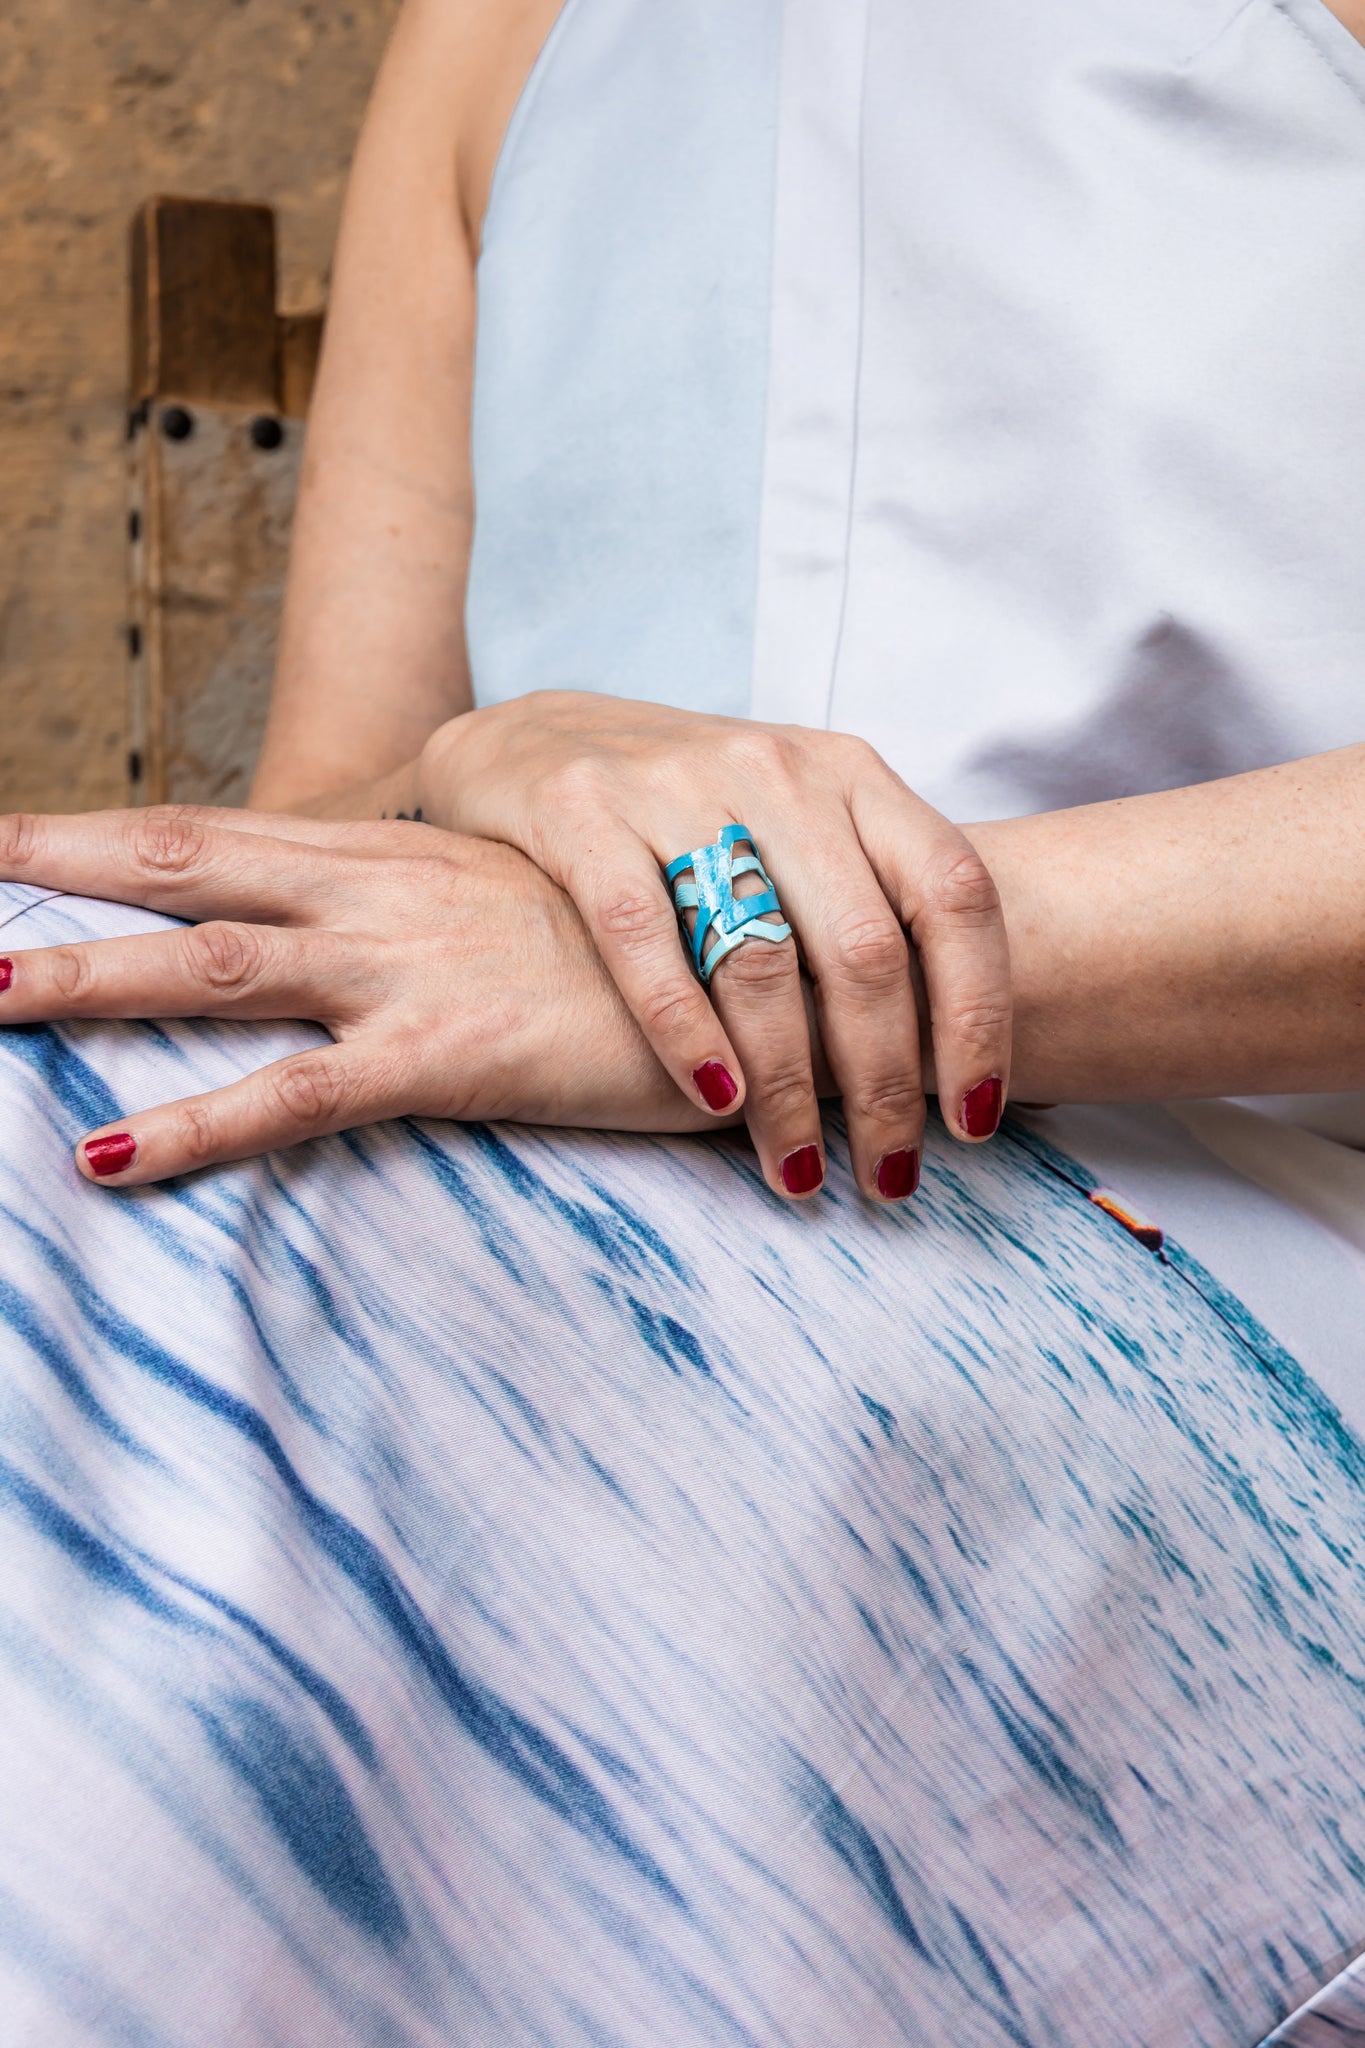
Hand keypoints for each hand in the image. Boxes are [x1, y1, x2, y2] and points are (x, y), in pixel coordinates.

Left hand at [0, 807, 711, 1187]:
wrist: (764, 971)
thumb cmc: (640, 948)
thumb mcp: (521, 912)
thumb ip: (435, 914)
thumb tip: (368, 939)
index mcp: (393, 853)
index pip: (215, 832)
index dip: (97, 829)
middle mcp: (381, 892)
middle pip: (184, 867)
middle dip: (56, 868)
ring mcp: (407, 966)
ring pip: (213, 965)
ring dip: (83, 977)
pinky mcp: (449, 1052)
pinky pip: (298, 1094)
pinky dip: (194, 1123)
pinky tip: (106, 1154)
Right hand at [418, 693, 1011, 1200]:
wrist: (530, 740)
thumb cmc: (689, 814)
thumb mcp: (797, 825)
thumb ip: (869, 902)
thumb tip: (962, 1052)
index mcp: (850, 773)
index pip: (955, 894)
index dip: (977, 1016)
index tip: (973, 1119)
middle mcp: (777, 770)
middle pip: (865, 948)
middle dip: (885, 1085)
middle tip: (888, 1177)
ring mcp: (677, 784)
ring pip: (762, 955)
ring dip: (791, 1086)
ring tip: (797, 1171)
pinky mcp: (581, 811)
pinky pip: (646, 938)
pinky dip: (687, 1030)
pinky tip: (716, 1100)